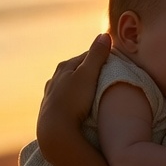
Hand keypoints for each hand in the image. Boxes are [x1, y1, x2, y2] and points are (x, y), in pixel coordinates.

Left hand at [36, 33, 111, 163]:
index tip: (114, 62)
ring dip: (81, 87)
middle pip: (76, 70)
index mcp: (64, 67)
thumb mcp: (88, 75)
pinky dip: (74, 100)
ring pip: (70, 86)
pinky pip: (66, 100)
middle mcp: (55, 79)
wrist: (55, 130)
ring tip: (94, 93)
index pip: (86, 56)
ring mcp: (51, 95)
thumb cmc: (73, 100)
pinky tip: (79, 107)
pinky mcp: (51, 111)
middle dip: (90, 72)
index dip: (100, 58)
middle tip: (107, 78)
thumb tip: (105, 35)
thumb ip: (97, 55)